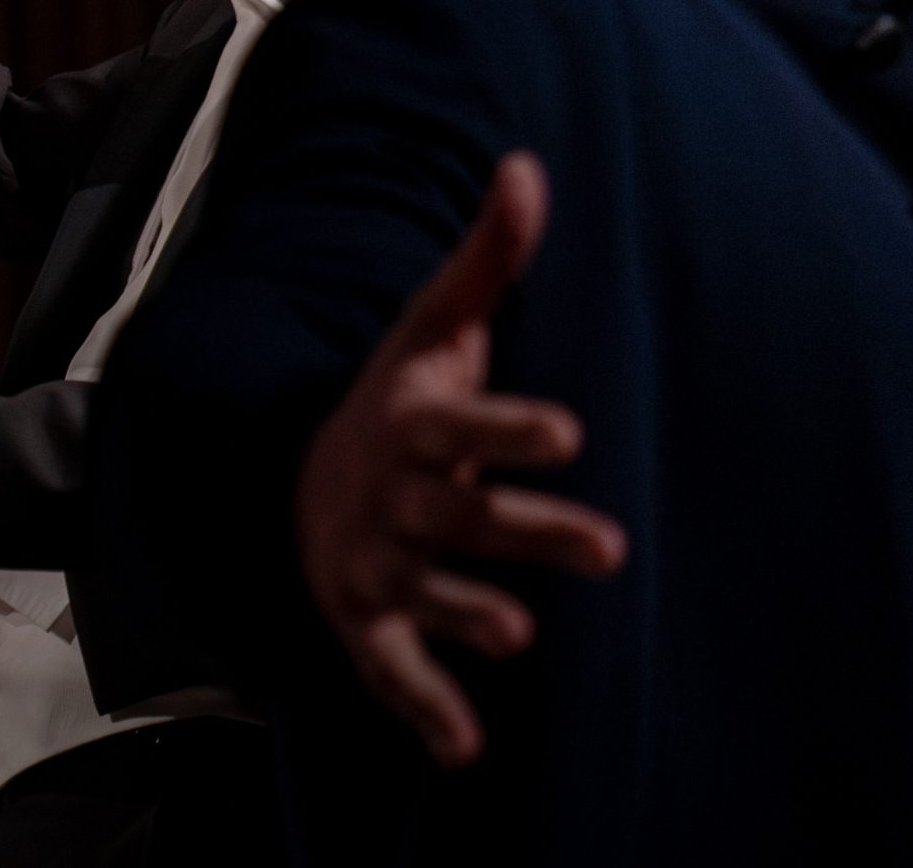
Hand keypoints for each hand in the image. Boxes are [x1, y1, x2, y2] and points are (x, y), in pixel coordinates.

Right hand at [298, 152, 627, 767]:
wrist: (301, 470)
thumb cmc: (397, 395)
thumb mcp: (435, 323)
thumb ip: (488, 255)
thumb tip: (527, 166)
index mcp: (414, 421)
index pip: (465, 423)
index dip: (513, 428)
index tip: (571, 431)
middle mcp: (394, 497)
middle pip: (464, 517)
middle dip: (530, 533)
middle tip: (612, 548)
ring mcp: (376, 563)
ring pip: (427, 594)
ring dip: (469, 617)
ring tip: (522, 636)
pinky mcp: (366, 621)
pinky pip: (389, 670)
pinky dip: (422, 708)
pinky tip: (463, 746)